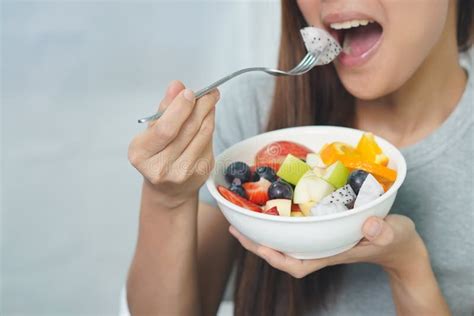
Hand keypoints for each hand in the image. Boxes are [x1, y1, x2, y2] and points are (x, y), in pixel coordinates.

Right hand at [128, 80, 218, 208]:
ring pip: (202, 134)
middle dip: (200, 106)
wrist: (168, 189)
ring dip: (209, 113)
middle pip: (187, 129)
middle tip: (209, 92)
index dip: (180, 108)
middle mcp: (161, 167)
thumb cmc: (157, 155)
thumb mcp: (152, 132)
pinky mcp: (201, 172)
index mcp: (141, 154)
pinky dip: (210, 126)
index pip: (165, 129)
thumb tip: (176, 86)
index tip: (189, 93)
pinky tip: (208, 118)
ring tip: (210, 100)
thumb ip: (164, 109)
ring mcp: (183, 172)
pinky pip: (209, 142)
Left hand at [229, 214, 427, 278]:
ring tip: (244, 218)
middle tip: (235, 226)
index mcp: (332, 254)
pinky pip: (296, 231)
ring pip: (286, 242)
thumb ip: (383, 232)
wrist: (400, 246)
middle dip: (257, 244)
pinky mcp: (324, 231)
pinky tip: (273, 210)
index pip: (297, 264)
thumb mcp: (395, 234)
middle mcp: (322, 249)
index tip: (257, 245)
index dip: (274, 257)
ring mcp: (322, 241)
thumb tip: (369, 225)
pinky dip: (281, 223)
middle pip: (282, 254)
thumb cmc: (397, 242)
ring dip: (264, 233)